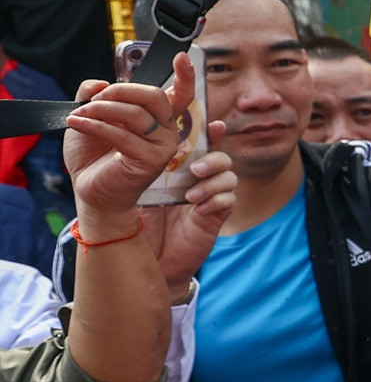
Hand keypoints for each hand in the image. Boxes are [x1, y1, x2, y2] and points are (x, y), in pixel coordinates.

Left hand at [64, 52, 196, 225]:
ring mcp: (163, 146)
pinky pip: (122, 134)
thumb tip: (99, 83)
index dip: (185, 75)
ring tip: (79, 113)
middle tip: (95, 98)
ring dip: (101, 109)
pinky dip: (95, 125)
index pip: (181, 94)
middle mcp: (168, 130)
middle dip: (121, 91)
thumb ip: (93, 95)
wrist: (89, 189)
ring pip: (136, 114)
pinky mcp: (152, 161)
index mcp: (160, 118)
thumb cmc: (93, 155)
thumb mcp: (89, 116)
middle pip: (155, 96)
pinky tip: (77, 123)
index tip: (180, 57)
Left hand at [142, 139, 235, 302]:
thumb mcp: (132, 186)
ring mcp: (209, 197)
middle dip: (213, 158)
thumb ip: (136, 161)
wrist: (139, 255)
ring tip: (191, 195)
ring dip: (214, 182)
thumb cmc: (133, 219)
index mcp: (179, 168)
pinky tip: (198, 209)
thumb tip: (129, 131)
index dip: (210, 132)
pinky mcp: (216, 216)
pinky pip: (229, 200)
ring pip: (229, 177)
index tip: (213, 125)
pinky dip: (216, 201)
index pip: (199, 144)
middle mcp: (197, 180)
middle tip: (194, 168)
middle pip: (220, 156)